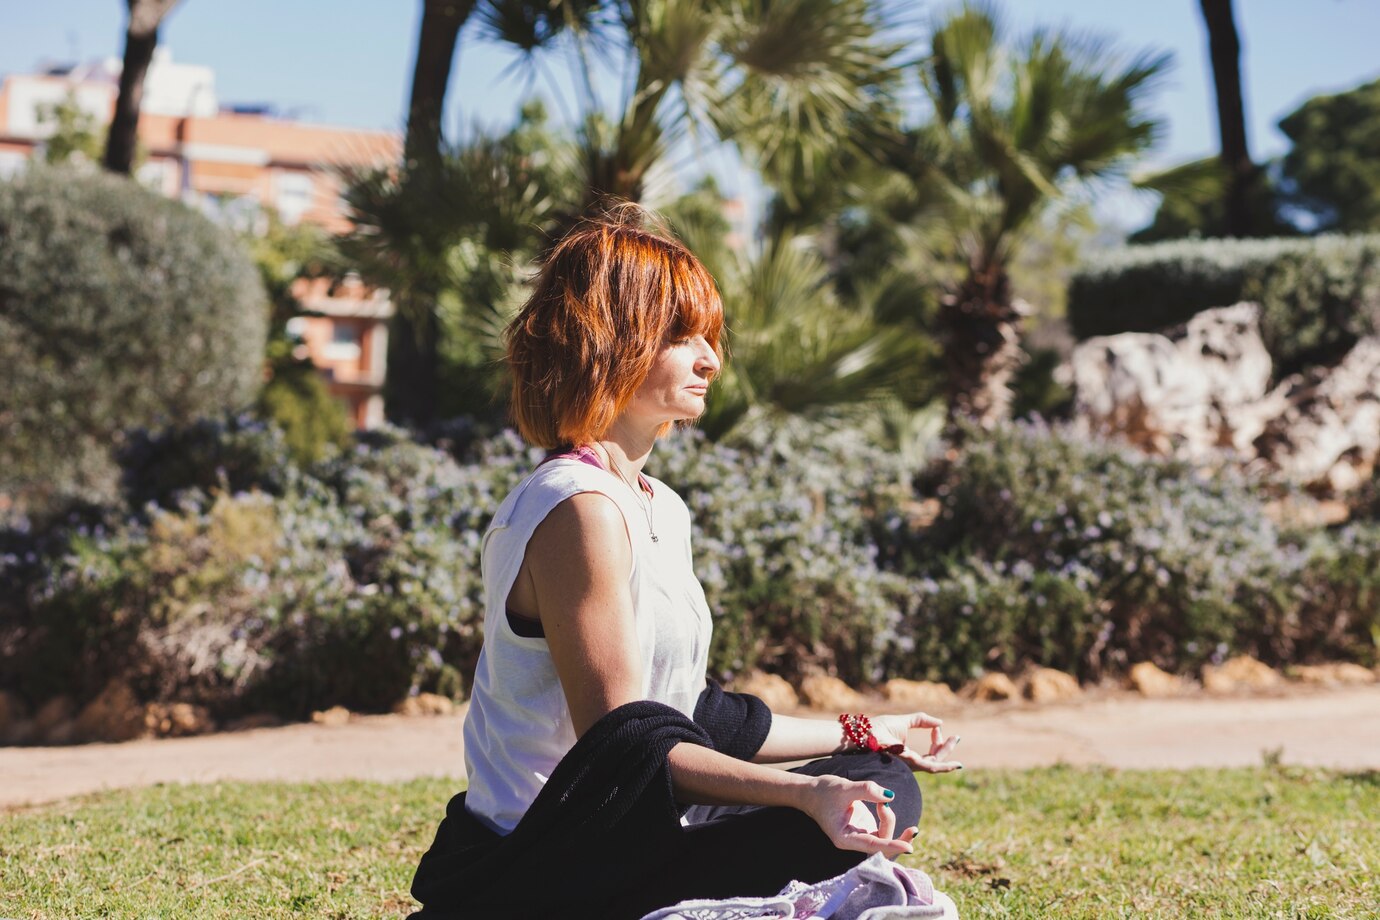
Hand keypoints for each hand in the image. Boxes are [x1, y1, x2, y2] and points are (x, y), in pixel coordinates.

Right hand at [801, 775, 918, 855]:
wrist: (811, 792)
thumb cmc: (823, 791)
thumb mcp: (844, 788)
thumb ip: (867, 790)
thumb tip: (889, 796)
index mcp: (844, 838)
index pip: (872, 846)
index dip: (891, 846)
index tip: (908, 846)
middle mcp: (853, 840)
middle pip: (881, 847)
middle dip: (897, 838)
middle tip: (913, 829)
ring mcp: (859, 835)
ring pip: (883, 838)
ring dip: (890, 821)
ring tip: (880, 801)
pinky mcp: (864, 828)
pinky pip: (882, 831)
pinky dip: (888, 820)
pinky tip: (885, 807)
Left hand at [872, 713, 962, 772]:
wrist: (864, 733)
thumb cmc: (878, 728)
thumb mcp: (905, 721)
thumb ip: (921, 720)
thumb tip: (939, 722)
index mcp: (908, 755)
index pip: (930, 755)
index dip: (938, 742)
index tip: (937, 728)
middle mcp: (910, 763)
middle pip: (935, 760)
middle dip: (946, 749)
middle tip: (956, 738)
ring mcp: (910, 765)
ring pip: (935, 764)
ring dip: (947, 752)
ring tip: (955, 739)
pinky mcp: (909, 763)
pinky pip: (931, 767)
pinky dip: (945, 766)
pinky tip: (955, 763)